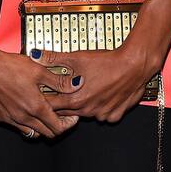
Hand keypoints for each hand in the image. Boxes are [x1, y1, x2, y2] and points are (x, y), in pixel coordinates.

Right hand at [0, 43, 79, 138]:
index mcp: (35, 107)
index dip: (68, 124)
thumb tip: (77, 84)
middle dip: (57, 126)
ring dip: (40, 125)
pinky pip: (16, 125)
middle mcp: (23, 117)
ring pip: (31, 132)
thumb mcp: (39, 70)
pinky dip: (25, 121)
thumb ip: (59, 81)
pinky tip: (26, 108)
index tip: (72, 117)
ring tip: (44, 112)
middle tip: (62, 115)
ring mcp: (10, 119)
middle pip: (46, 133)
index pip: (57, 128)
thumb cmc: (10, 66)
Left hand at [39, 45, 160, 123]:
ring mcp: (102, 115)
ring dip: (82, 105)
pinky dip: (101, 108)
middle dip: (63, 102)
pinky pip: (103, 116)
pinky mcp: (115, 114)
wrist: (134, 65)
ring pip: (85, 113)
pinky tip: (102, 96)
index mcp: (75, 100)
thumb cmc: (107, 61)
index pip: (52, 106)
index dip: (46, 98)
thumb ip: (54, 58)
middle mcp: (88, 111)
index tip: (43, 93)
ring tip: (85, 90)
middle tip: (62, 91)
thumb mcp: (77, 57)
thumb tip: (36, 56)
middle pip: (67, 112)